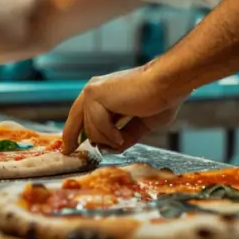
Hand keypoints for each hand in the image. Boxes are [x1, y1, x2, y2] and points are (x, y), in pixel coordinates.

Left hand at [61, 65, 186, 153]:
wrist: (167, 85)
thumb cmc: (160, 99)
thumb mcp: (140, 124)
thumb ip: (123, 135)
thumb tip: (108, 149)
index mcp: (103, 93)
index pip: (80, 115)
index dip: (73, 133)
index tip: (70, 148)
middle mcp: (94, 90)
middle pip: (77, 123)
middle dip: (79, 140)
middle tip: (74, 153)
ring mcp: (93, 92)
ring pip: (89, 129)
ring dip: (106, 140)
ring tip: (121, 138)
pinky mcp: (95, 96)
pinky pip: (96, 127)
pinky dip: (109, 135)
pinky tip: (120, 136)